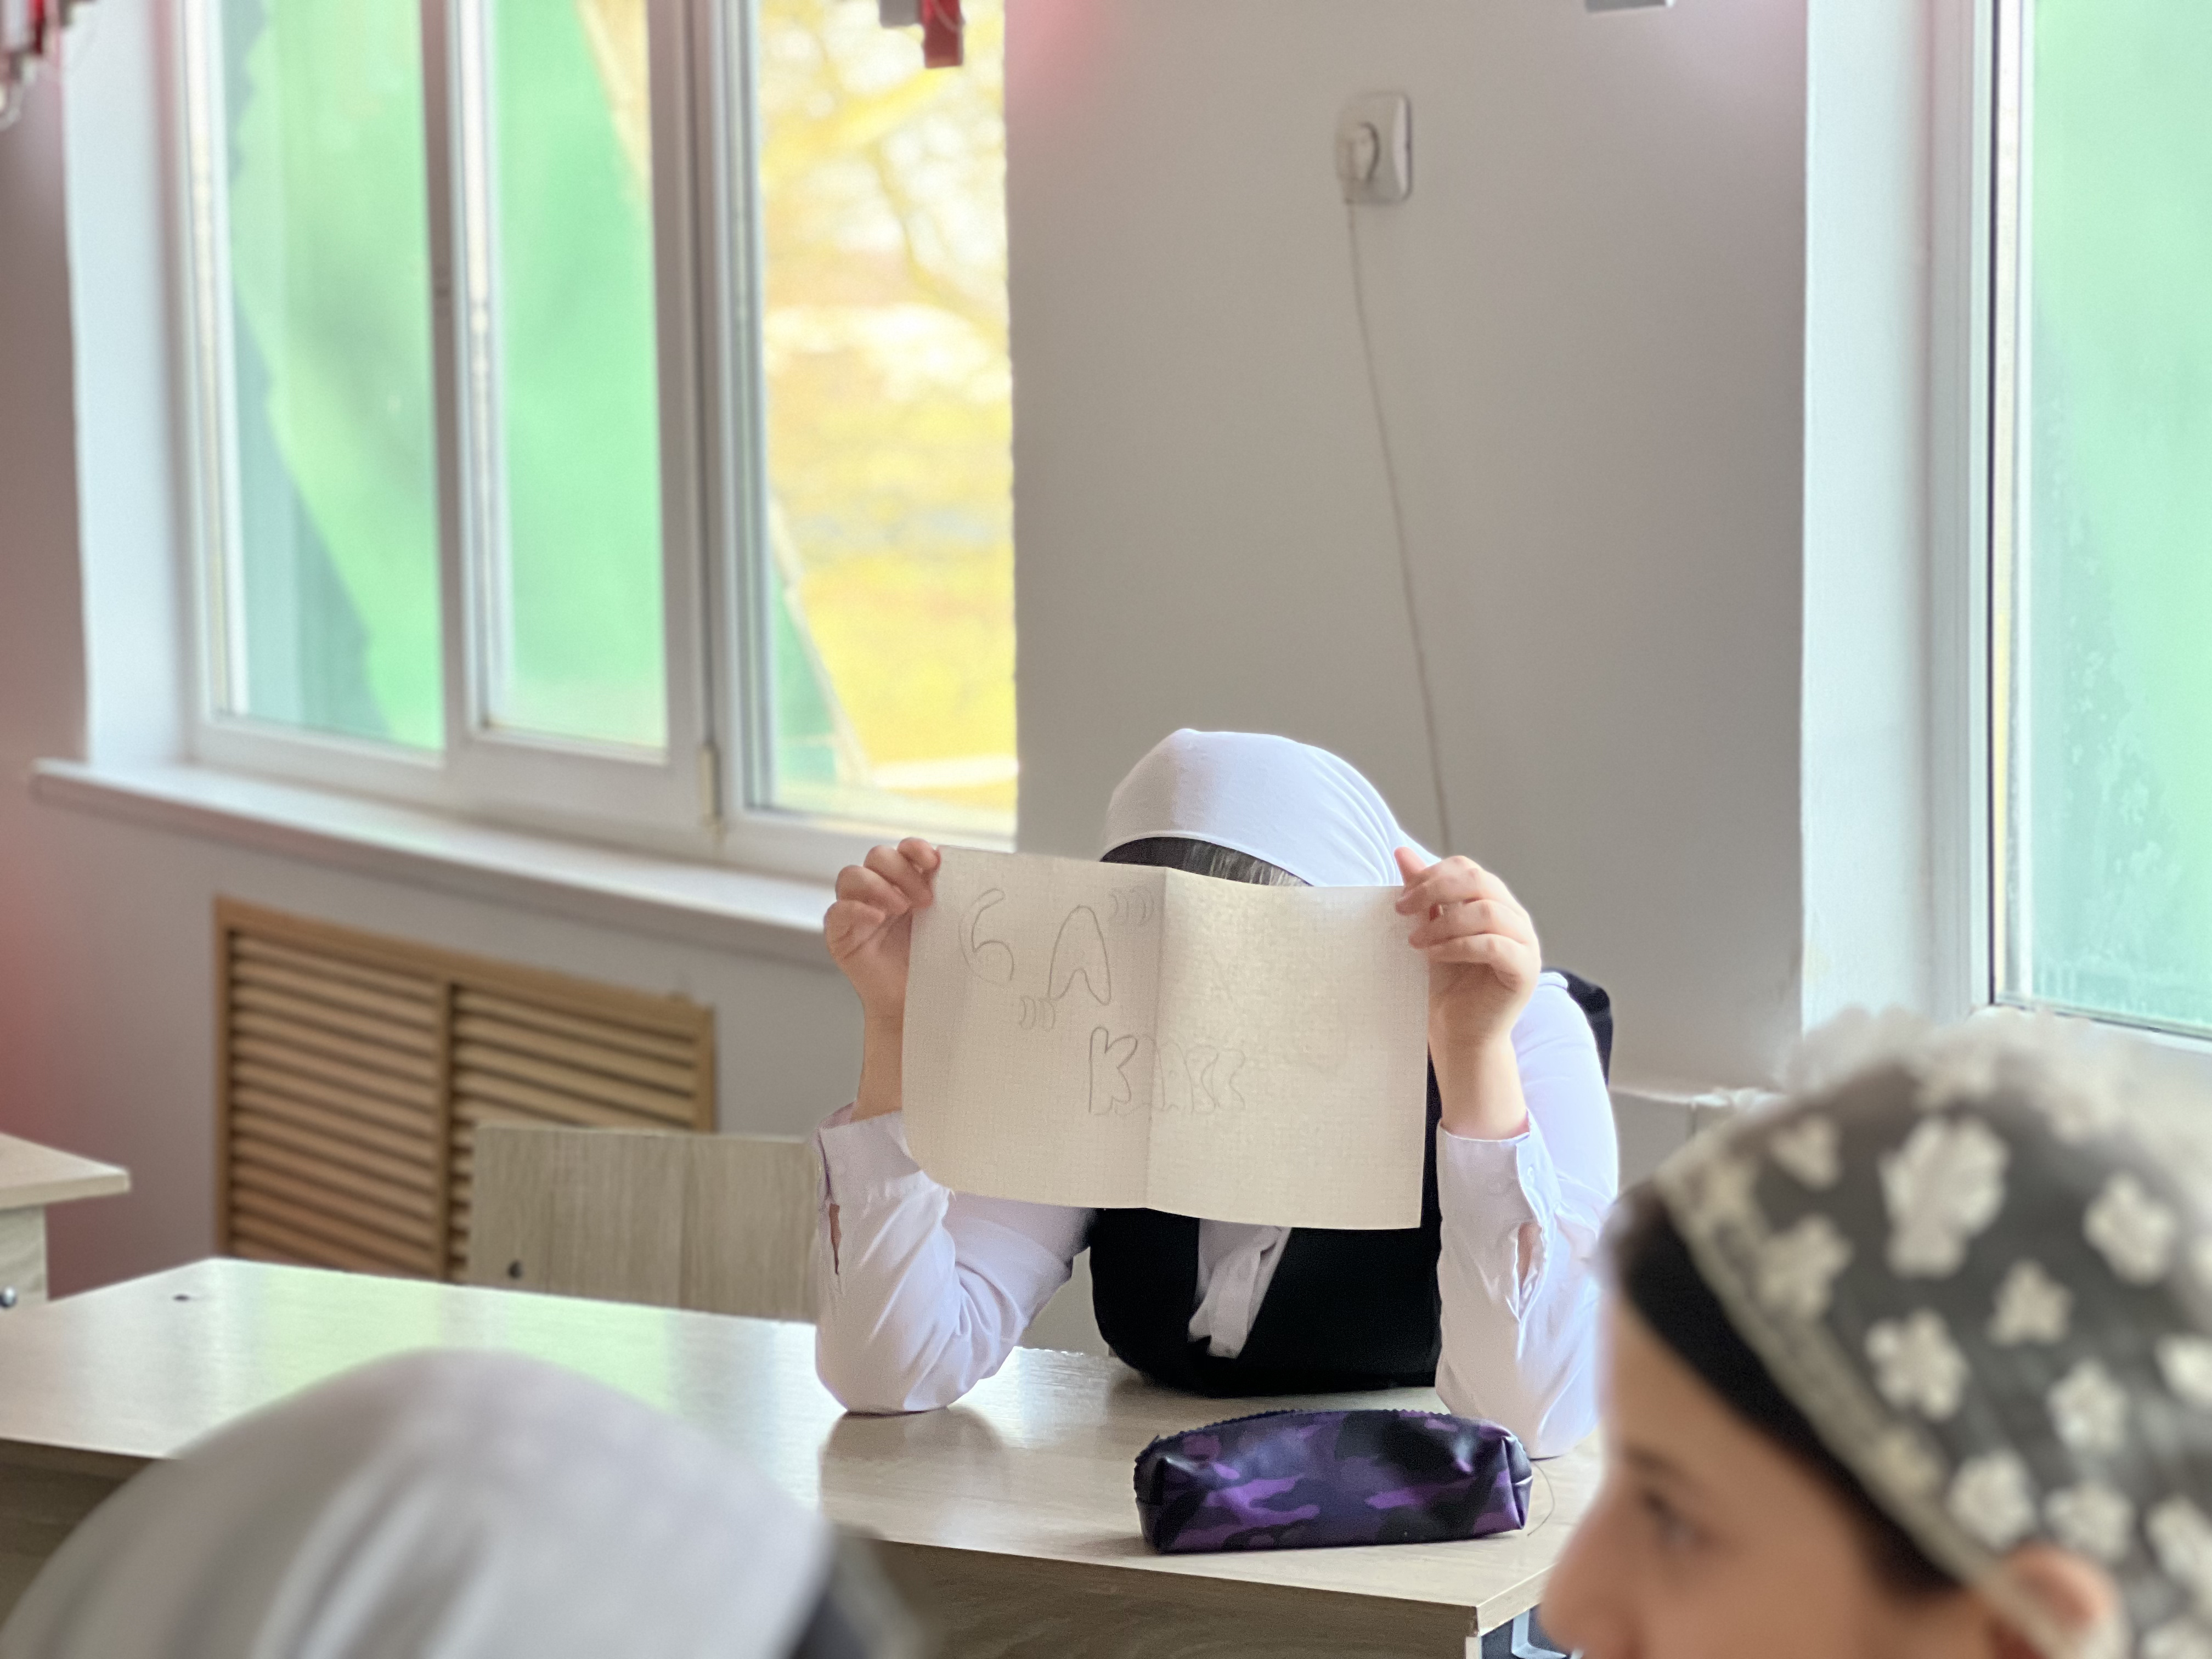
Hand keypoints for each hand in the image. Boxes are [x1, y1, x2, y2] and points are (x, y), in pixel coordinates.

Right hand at [823, 839, 940, 1027]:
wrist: (913, 1003)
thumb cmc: (929, 963)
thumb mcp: (942, 923)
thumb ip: (944, 894)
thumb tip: (959, 868)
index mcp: (903, 884)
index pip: (902, 850)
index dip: (914, 848)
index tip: (933, 861)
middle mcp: (877, 892)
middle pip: (877, 856)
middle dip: (901, 870)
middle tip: (924, 899)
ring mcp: (856, 911)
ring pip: (851, 875)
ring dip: (878, 886)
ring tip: (901, 908)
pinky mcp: (840, 935)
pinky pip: (836, 911)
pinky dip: (855, 909)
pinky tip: (876, 919)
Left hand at [1395, 848, 1540, 1137]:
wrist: (1458, 1033)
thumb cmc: (1445, 985)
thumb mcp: (1427, 932)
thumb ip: (1423, 895)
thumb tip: (1402, 852)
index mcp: (1493, 903)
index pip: (1468, 869)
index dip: (1432, 876)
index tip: (1400, 899)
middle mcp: (1514, 918)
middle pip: (1480, 881)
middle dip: (1435, 890)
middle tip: (1402, 911)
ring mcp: (1525, 943)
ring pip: (1488, 911)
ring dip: (1444, 923)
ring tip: (1415, 942)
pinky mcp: (1525, 970)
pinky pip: (1494, 945)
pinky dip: (1458, 945)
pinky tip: (1432, 956)